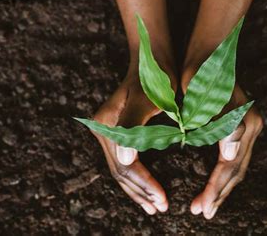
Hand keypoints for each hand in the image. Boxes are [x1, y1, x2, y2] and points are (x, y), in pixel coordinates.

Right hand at [92, 75, 169, 214]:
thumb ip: (134, 126)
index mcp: (108, 124)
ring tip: (154, 206)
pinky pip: (125, 162)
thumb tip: (126, 159)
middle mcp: (103, 130)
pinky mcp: (117, 133)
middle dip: (141, 192)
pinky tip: (147, 189)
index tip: (163, 200)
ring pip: (121, 170)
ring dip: (138, 190)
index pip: (126, 165)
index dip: (144, 185)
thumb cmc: (156, 77)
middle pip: (120, 172)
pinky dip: (136, 179)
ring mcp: (108, 132)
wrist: (153, 58)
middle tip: (161, 208)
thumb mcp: (148, 99)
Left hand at [182, 68, 263, 218]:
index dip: (214, 189)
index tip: (199, 208)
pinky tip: (214, 182)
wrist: (208, 52)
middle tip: (202, 213)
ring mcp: (249, 126)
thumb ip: (221, 126)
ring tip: (207, 205)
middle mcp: (251, 127)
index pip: (229, 166)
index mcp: (244, 124)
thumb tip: (230, 157)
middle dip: (219, 193)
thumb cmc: (200, 74)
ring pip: (237, 166)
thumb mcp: (206, 98)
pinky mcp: (241, 124)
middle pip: (236, 170)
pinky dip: (224, 174)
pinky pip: (235, 157)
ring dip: (222, 187)